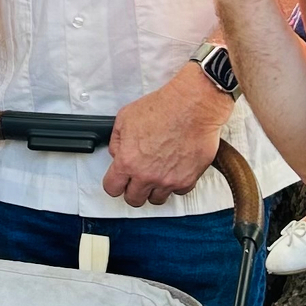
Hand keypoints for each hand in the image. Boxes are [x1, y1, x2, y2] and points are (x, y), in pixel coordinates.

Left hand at [103, 65, 232, 207]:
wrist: (193, 105)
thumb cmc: (163, 107)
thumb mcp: (125, 117)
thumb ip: (116, 141)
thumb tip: (117, 153)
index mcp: (128, 161)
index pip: (112, 188)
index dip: (114, 183)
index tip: (119, 180)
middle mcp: (147, 175)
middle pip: (133, 199)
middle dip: (133, 189)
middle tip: (137, 178)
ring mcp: (168, 180)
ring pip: (156, 199)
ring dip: (154, 188)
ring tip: (157, 173)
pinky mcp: (187, 180)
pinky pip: (177, 192)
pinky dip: (175, 183)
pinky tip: (174, 169)